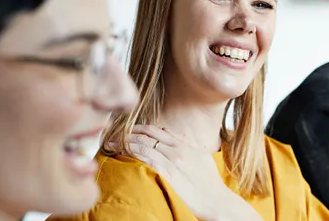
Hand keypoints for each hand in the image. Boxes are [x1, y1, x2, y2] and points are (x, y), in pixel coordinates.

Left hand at [108, 125, 260, 220]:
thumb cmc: (210, 184)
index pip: (158, 130)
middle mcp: (178, 149)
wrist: (216, 200)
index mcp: (185, 145)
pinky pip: (146, 157)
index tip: (127, 130)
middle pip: (148, 134)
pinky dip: (133, 152)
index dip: (140, 128)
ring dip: (125, 142)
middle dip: (128, 132)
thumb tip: (178, 136)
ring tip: (111, 143)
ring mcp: (173, 160)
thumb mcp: (202, 159)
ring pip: (144, 144)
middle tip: (113, 134)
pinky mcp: (169, 172)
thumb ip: (189, 146)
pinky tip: (122, 152)